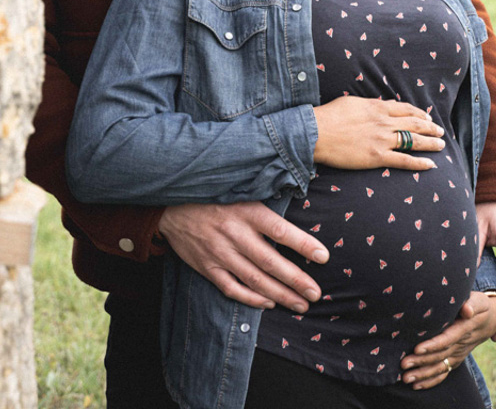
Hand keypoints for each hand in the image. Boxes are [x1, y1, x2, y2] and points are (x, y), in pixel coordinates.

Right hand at [157, 202, 328, 311]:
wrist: (172, 205)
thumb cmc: (215, 196)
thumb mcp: (240, 191)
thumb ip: (264, 206)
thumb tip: (298, 209)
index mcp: (246, 211)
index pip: (280, 230)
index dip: (303, 244)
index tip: (323, 256)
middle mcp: (235, 233)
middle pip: (271, 262)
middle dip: (296, 280)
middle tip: (316, 294)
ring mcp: (220, 253)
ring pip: (255, 279)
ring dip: (280, 294)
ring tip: (300, 304)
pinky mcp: (208, 267)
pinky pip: (232, 288)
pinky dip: (251, 299)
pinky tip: (269, 303)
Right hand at [313, 96, 444, 169]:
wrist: (317, 132)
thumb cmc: (330, 116)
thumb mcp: (352, 103)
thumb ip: (370, 105)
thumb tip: (381, 105)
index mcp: (377, 107)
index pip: (405, 109)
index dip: (419, 114)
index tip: (427, 117)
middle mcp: (384, 122)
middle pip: (414, 124)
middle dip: (430, 128)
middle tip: (441, 132)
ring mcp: (382, 140)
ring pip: (414, 141)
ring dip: (430, 143)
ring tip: (441, 145)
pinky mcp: (377, 157)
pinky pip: (404, 160)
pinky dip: (419, 163)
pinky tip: (431, 164)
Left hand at [399, 292, 495, 387]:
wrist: (491, 320)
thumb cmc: (480, 306)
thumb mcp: (479, 301)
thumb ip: (472, 303)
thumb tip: (467, 309)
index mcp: (465, 329)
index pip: (447, 339)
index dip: (433, 345)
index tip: (417, 348)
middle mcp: (461, 345)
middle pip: (440, 356)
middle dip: (421, 361)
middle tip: (404, 363)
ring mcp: (458, 355)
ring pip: (440, 367)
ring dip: (422, 374)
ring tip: (405, 377)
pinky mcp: (455, 359)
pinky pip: (444, 373)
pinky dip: (430, 381)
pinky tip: (416, 385)